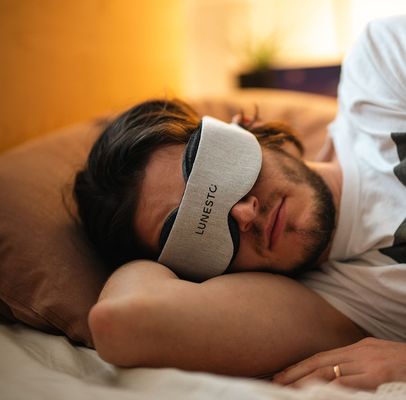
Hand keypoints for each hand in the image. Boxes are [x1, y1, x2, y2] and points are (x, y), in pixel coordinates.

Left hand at [272, 337, 405, 390]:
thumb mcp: (379, 359)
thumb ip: (359, 365)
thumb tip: (338, 376)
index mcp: (359, 349)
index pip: (322, 357)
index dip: (300, 366)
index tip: (282, 375)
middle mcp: (360, 353)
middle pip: (320, 362)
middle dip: (295, 373)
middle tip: (275, 382)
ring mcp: (368, 364)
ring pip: (328, 371)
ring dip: (305, 381)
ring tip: (287, 390)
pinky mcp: (378, 375)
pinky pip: (347, 382)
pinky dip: (329, 388)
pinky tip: (314, 393)